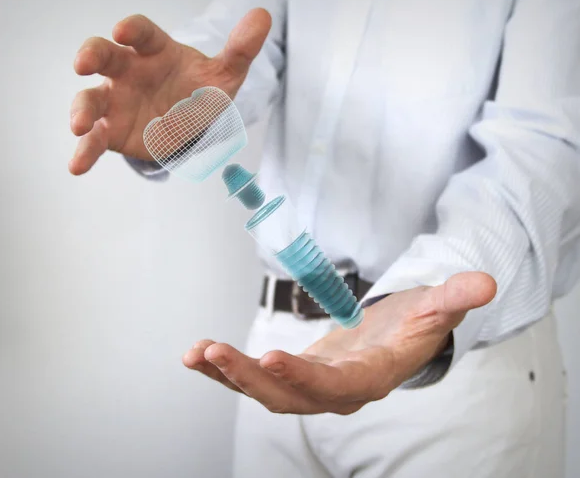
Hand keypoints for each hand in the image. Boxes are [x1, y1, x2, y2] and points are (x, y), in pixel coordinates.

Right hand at [69, 8, 270, 174]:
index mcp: (154, 51)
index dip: (131, 29)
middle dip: (91, 56)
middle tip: (82, 63)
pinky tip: (77, 166)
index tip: (122, 30)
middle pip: (104, 56)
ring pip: (92, 99)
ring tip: (79, 126)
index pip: (141, 34)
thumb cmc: (201, 90)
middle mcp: (129, 70)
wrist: (191, 123)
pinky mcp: (112, 130)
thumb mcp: (225, 74)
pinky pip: (95, 140)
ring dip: (82, 110)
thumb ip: (240, 49)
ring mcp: (116, 100)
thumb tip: (263, 17)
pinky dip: (85, 152)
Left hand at [183, 272, 496, 414]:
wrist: (394, 336)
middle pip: (290, 396)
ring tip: (196, 352)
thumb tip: (484, 282)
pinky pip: (255, 377)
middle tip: (214, 352)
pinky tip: (195, 354)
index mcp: (371, 378)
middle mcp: (336, 391)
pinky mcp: (291, 373)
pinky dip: (223, 368)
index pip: (337, 387)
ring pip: (266, 391)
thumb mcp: (435, 308)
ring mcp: (310, 386)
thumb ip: (453, 298)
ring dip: (230, 374)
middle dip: (251, 377)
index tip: (271, 357)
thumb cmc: (414, 323)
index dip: (305, 378)